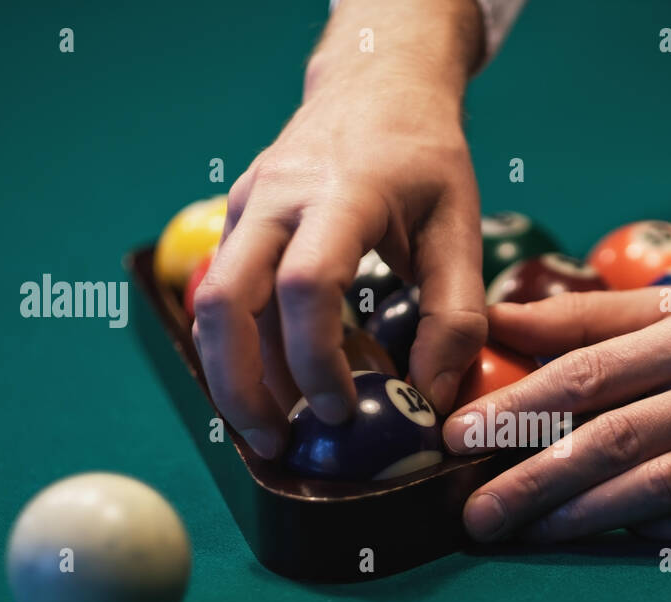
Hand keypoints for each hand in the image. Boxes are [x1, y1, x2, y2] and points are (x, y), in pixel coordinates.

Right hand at [191, 1, 486, 457]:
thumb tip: (431, 398)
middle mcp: (275, 199)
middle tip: (277, 446)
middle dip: (241, 387)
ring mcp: (245, 208)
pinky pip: (222, 295)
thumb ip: (455, 316)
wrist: (375, 86)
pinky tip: (274, 388)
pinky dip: (240, 350)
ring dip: (234, 377)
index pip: (305, 285)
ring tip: (275, 433)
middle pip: (225, 303)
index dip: (316, 360)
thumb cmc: (424, 160)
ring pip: (210, 306)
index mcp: (339, 195)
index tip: (343, 411)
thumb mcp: (460, 228)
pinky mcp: (236, 222)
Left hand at [443, 197, 670, 542]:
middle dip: (531, 482)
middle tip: (472, 513)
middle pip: (610, 442)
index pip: (589, 374)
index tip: (458, 436)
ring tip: (518, 534)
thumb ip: (589, 316)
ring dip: (575, 520)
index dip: (517, 408)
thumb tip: (498, 322)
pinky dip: (641, 536)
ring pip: (650, 493)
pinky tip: (595, 541)